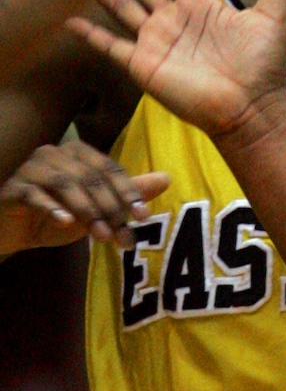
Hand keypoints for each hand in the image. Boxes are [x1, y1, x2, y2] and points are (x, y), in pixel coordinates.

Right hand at [0, 140, 168, 255]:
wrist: (13, 232)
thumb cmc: (58, 216)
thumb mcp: (97, 210)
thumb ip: (127, 193)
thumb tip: (166, 178)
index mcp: (79, 153)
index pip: (109, 169)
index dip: (129, 192)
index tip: (144, 216)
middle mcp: (55, 154)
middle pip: (90, 177)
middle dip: (110, 209)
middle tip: (123, 237)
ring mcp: (31, 168)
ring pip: (65, 184)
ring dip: (86, 211)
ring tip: (101, 236)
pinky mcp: (13, 187)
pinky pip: (33, 194)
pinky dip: (51, 207)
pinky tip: (65, 223)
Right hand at [67, 0, 285, 139]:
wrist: (250, 108)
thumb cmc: (264, 67)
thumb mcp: (273, 18)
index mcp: (200, 6)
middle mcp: (173, 20)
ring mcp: (156, 41)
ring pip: (122, 7)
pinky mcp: (143, 64)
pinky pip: (110, 45)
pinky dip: (89, 33)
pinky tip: (68, 19)